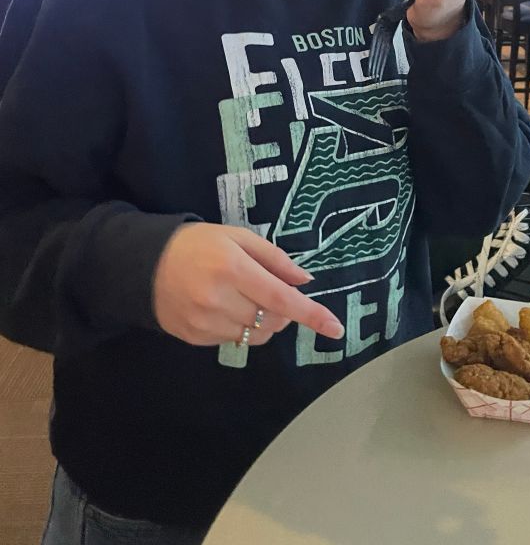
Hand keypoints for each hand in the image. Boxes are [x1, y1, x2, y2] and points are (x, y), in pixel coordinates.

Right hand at [152, 223, 343, 346]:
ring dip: (265, 321)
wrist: (144, 265)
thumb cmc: (198, 244)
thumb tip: (305, 281)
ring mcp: (206, 323)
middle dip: (284, 310)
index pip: (282, 299)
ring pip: (257, 335)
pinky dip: (241, 328)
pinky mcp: (196, 339)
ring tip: (246, 298)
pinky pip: (235, 341)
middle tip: (270, 289)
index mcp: (233, 269)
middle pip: (273, 320)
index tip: (336, 328)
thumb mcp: (238, 237)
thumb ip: (274, 258)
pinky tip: (226, 307)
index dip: (312, 315)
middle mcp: (220, 300)